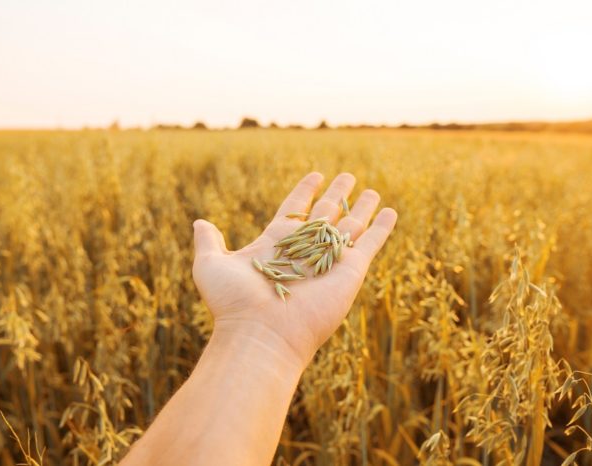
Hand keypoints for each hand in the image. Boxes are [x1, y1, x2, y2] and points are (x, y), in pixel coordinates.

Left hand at [192, 172, 396, 368]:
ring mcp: (329, 261)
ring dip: (362, 209)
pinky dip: (382, 228)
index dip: (305, 191)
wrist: (261, 334)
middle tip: (348, 176)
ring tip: (373, 191)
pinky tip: (390, 212)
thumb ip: (209, 242)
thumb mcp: (211, 266)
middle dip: (337, 195)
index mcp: (275, 245)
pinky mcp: (350, 271)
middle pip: (325, 216)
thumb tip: (200, 222)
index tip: (316, 175)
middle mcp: (304, 252)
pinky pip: (370, 244)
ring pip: (351, 228)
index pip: (295, 210)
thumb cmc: (233, 303)